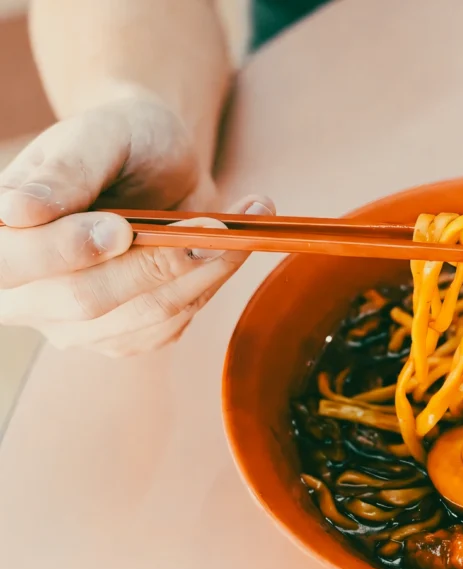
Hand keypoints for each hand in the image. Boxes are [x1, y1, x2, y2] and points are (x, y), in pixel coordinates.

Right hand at [0, 95, 273, 356]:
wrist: (160, 161)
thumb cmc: (120, 140)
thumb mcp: (95, 135)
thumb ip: (63, 171)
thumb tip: (16, 210)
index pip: (11, 264)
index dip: (65, 251)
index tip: (120, 228)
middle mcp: (25, 292)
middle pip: (84, 301)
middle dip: (154, 264)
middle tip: (210, 226)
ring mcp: (75, 322)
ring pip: (142, 316)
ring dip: (200, 272)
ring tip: (234, 224)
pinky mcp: (125, 334)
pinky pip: (173, 323)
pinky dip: (211, 282)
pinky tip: (231, 246)